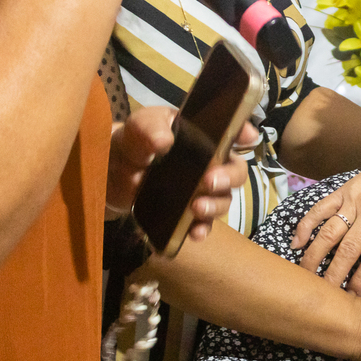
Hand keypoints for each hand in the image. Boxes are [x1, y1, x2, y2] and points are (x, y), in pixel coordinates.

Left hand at [106, 107, 256, 241]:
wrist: (111, 173)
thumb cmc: (133, 142)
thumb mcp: (137, 127)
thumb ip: (149, 128)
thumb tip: (164, 141)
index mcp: (204, 136)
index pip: (233, 131)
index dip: (246, 133)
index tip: (248, 137)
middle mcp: (211, 163)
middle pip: (235, 171)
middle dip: (229, 177)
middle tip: (210, 181)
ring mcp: (201, 190)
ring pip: (224, 199)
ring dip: (215, 205)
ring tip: (196, 208)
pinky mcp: (187, 213)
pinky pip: (203, 224)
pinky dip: (201, 229)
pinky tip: (194, 233)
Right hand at [292, 139, 360, 295]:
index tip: (353, 298)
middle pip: (348, 248)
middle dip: (335, 274)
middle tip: (326, 295)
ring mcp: (354, 199)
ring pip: (329, 231)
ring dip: (315, 256)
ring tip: (306, 277)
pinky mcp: (343, 190)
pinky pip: (320, 208)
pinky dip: (305, 225)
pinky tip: (296, 244)